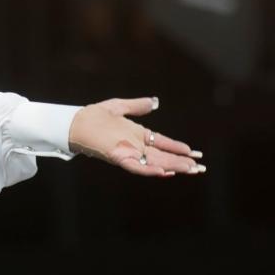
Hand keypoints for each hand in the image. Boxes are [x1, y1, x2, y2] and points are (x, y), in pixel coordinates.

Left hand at [68, 97, 203, 176]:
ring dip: (173, 166)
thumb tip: (155, 102)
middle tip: (201, 168)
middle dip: (182, 161)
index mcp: (137, 134)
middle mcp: (135, 145)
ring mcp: (127, 151)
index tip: (194, 152)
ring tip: (191, 170)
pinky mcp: (118, 156)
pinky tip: (164, 172)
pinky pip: (136, 166)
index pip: (162, 142)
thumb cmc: (93, 116)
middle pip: (163, 155)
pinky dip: (150, 170)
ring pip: (155, 162)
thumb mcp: (118, 106)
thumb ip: (137, 105)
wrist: (73, 122)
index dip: (178, 147)